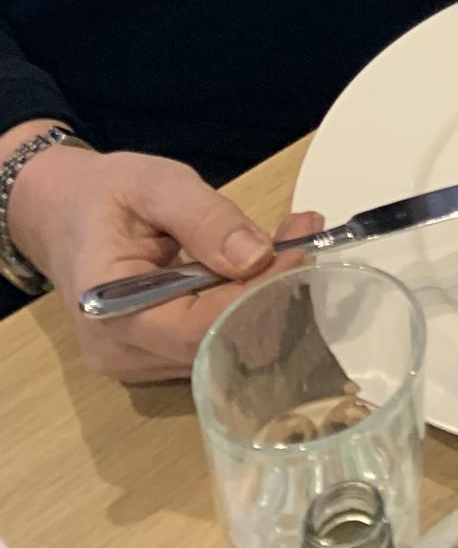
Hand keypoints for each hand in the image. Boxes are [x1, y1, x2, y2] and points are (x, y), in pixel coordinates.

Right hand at [8, 136, 320, 382]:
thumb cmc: (103, 194)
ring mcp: (136, 362)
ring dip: (263, 298)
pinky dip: (242, 305)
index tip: (299, 250)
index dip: (258, 295)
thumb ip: (206, 219)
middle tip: (306, 235)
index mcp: (111, 310)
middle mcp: (121, 352)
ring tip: (292, 240)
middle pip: (216, 344)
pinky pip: (209, 341)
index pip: (200, 327)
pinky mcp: (153, 357)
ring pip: (219, 347)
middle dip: (271, 293)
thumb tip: (258, 256)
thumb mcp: (156, 184)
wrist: (62, 212)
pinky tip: (263, 265)